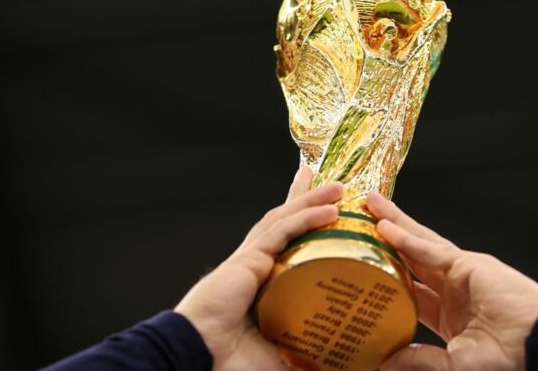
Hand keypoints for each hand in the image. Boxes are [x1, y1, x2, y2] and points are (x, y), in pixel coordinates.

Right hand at [175, 168, 342, 369]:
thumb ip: (305, 355)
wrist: (199, 358)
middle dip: (306, 200)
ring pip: (286, 219)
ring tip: (338, 187)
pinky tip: (330, 208)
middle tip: (331, 185)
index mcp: (261, 284)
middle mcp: (256, 266)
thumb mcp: (279, 356)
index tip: (325, 214)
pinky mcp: (249, 259)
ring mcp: (251, 259)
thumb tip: (338, 365)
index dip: (304, 227)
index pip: (287, 247)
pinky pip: (283, 231)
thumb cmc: (230, 362)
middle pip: (285, 222)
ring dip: (312, 200)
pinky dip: (306, 216)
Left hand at [367, 193, 537, 370]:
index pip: (408, 291)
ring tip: (368, 206)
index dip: (384, 277)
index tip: (360, 268)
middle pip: (409, 259)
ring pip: (418, 244)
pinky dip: (406, 237)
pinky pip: (430, 249)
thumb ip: (419, 360)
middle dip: (384, 240)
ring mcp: (460, 274)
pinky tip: (384, 225)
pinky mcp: (468, 265)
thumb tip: (385, 362)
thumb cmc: (508, 360)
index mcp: (448, 315)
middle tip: (358, 223)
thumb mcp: (452, 364)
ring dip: (392, 224)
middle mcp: (451, 290)